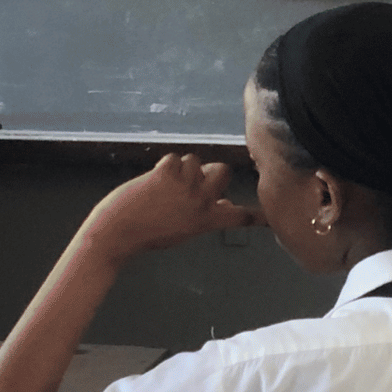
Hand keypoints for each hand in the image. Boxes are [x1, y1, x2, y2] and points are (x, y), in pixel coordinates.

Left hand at [78, 153, 264, 264]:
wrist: (117, 234)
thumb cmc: (146, 234)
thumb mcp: (184, 230)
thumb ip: (204, 215)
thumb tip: (221, 202)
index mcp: (207, 221)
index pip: (240, 216)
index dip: (258, 214)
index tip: (275, 215)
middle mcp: (201, 203)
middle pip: (222, 170)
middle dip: (210, 170)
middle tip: (193, 180)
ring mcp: (184, 187)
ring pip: (194, 160)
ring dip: (182, 167)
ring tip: (165, 184)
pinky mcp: (165, 175)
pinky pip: (173, 157)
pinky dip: (163, 164)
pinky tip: (153, 179)